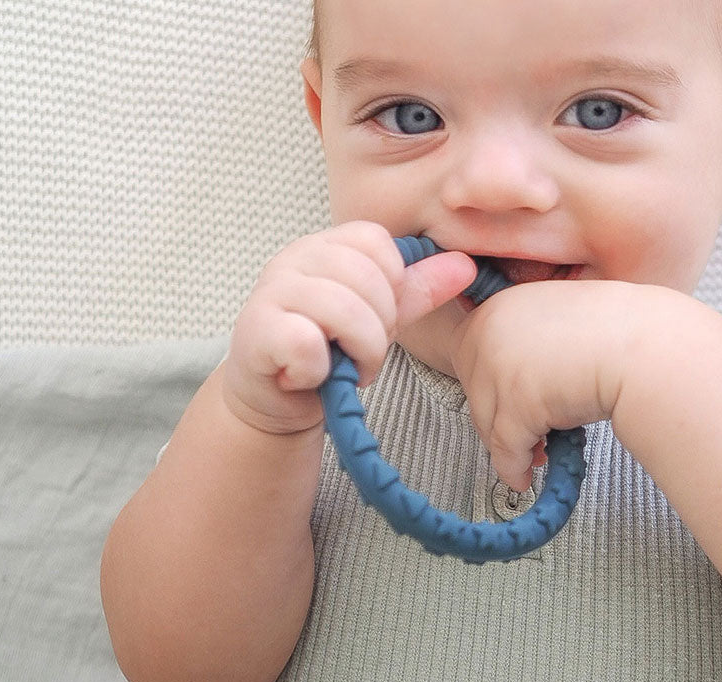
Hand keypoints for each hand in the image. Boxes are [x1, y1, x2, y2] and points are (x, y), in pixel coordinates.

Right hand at [223, 222, 475, 434]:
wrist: (277, 401)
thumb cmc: (328, 350)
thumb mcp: (380, 316)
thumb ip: (418, 289)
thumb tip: (466, 264)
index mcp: (324, 246)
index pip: (376, 240)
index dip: (393, 284)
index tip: (382, 317)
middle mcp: (293, 259)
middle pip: (366, 276)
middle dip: (381, 326)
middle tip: (364, 352)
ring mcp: (270, 293)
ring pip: (343, 310)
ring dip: (359, 352)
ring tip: (347, 367)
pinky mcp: (255, 332)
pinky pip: (306, 342)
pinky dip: (321, 368)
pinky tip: (313, 375)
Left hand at [449, 280, 643, 490]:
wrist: (648, 347)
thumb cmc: (616, 334)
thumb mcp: (553, 319)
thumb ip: (522, 342)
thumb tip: (501, 385)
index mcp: (497, 306)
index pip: (467, 356)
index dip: (487, 388)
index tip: (507, 406)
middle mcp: (489, 331)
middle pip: (473, 392)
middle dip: (496, 418)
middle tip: (525, 437)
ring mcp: (500, 366)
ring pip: (486, 423)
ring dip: (507, 446)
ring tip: (532, 457)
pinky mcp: (518, 401)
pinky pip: (505, 448)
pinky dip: (512, 468)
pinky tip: (524, 478)